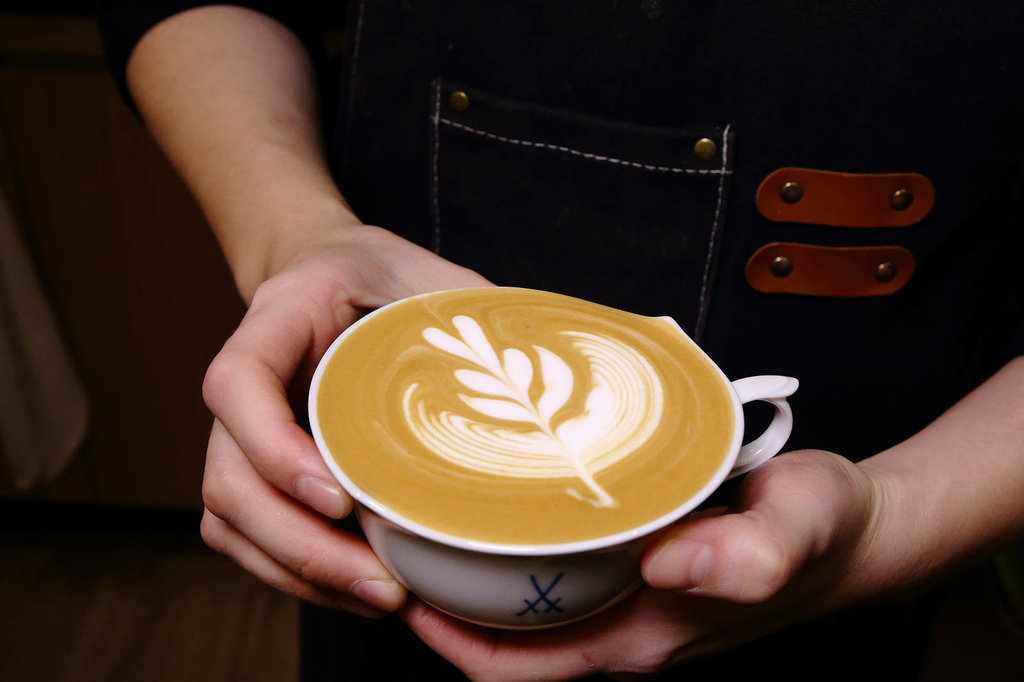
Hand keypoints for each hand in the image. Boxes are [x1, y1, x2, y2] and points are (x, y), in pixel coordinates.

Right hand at [199, 221, 489, 615]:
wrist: (334, 273)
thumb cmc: (383, 274)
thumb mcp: (431, 275)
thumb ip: (473, 312)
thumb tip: (549, 373)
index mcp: (279, 318)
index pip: (238, 382)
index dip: (274, 447)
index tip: (339, 495)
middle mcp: (247, 384)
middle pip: (229, 479)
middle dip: (301, 544)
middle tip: (383, 583)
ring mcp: (240, 432)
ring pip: (232, 520)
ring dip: (301, 573)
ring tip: (382, 599)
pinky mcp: (254, 468)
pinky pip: (246, 537)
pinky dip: (295, 575)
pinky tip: (357, 588)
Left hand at [402, 449, 882, 679]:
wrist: (855, 534)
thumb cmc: (823, 533)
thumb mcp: (796, 528)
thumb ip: (747, 552)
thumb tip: (675, 564)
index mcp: (638, 639)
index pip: (511, 663)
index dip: (443, 636)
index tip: (395, 579)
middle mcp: (621, 631)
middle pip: (502, 636)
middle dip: (440, 599)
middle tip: (394, 526)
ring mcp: (628, 606)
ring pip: (523, 606)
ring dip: (472, 572)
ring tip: (429, 507)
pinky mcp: (639, 574)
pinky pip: (555, 575)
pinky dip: (516, 550)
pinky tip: (502, 497)